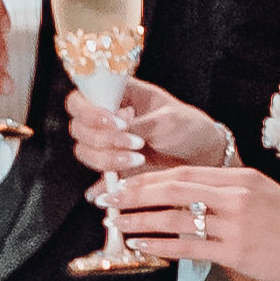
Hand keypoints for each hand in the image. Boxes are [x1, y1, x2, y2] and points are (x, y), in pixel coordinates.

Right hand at [70, 81, 232, 178]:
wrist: (202, 154)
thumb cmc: (187, 128)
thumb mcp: (166, 120)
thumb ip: (138, 124)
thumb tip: (116, 132)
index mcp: (117, 96)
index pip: (81, 98)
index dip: (91, 110)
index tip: (118, 121)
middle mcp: (107, 119)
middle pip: (77, 127)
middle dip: (103, 138)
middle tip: (135, 143)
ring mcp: (108, 144)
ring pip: (84, 152)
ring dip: (107, 158)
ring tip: (138, 159)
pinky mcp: (113, 167)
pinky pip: (95, 176)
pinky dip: (101, 183)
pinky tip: (113, 184)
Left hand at [107, 156, 279, 280]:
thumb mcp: (266, 199)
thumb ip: (231, 196)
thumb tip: (194, 201)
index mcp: (243, 178)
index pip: (185, 172)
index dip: (149, 177)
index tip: (125, 183)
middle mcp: (238, 194)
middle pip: (174, 187)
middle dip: (135, 192)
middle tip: (108, 199)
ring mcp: (237, 223)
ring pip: (175, 216)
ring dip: (140, 220)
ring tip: (117, 224)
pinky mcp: (238, 251)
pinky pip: (189, 246)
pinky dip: (160, 245)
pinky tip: (141, 246)